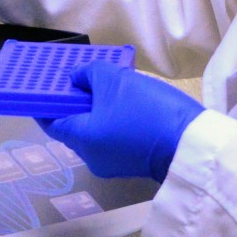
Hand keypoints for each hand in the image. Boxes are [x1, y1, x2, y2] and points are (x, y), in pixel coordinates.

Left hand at [37, 60, 204, 181]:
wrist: (192, 143)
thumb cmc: (147, 110)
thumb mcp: (114, 80)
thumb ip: (88, 74)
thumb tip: (77, 78)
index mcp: (82, 139)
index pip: (51, 122)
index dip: (45, 102)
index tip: (44, 84)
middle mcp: (92, 157)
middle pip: (73, 125)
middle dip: (74, 101)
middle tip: (77, 76)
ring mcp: (113, 162)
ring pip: (94, 130)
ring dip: (95, 107)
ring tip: (102, 82)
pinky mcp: (132, 160)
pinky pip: (112, 136)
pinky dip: (110, 118)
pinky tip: (120, 98)